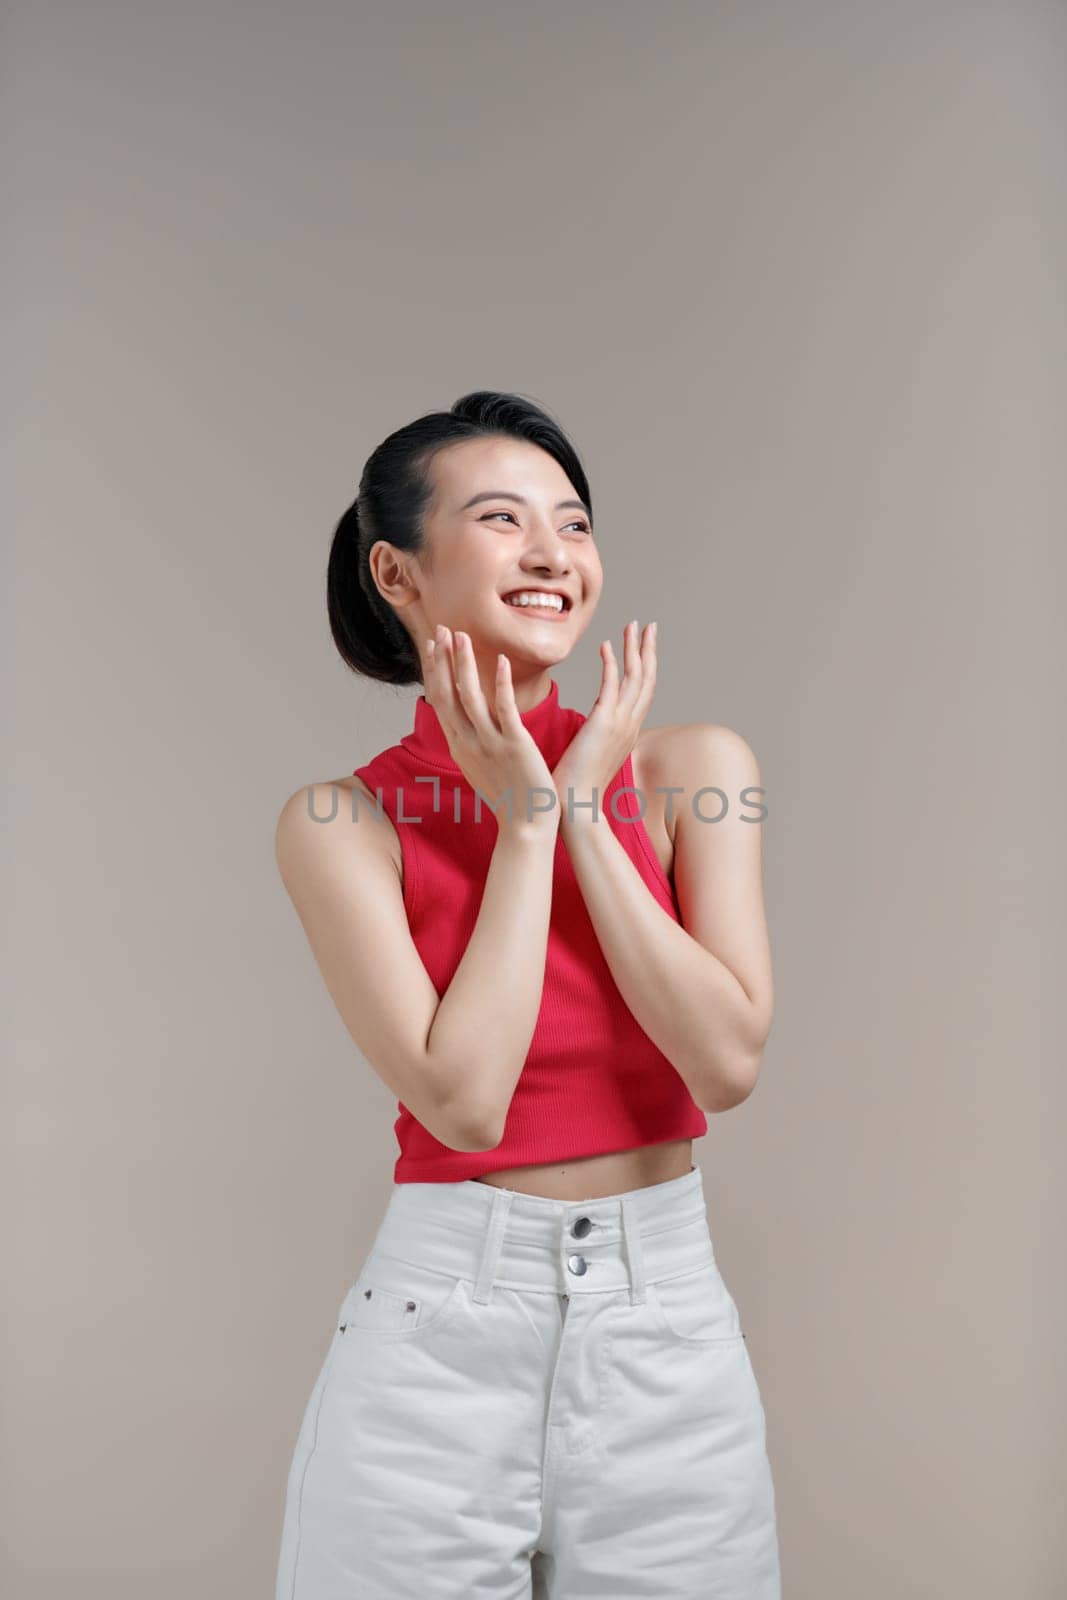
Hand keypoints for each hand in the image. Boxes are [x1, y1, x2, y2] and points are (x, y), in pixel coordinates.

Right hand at [418, 626, 559, 832]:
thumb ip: (471, 741)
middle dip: (442, 660)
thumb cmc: (509, 796)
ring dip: (464, 664)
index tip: (432, 645)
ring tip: (461, 636)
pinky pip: (504, 710)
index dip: (435, 671)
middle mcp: (468, 742)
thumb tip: (465, 724)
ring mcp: (489, 744)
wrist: (526, 826)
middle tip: (440, 629)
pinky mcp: (514, 746)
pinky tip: (500, 661)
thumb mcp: (481, 765)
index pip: (441, 700)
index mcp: (459, 745)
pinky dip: (500, 684)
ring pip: (470, 697)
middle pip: (447, 694)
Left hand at [551, 619, 657, 818]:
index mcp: (628, 732)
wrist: (575, 809)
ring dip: (634, 648)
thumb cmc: (577, 788)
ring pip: (635, 678)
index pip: (642, 691)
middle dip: (647, 649)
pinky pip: (611, 686)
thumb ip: (596, 739)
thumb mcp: (592, 757)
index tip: (642, 644)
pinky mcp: (604, 724)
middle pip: (646, 679)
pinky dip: (611, 664)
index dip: (645, 665)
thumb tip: (590, 733)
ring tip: (634, 625)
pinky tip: (606, 646)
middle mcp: (630, 725)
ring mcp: (620, 724)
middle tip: (648, 625)